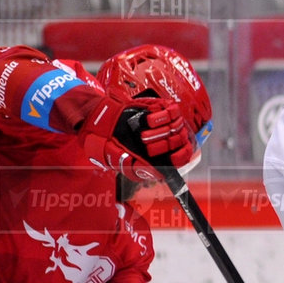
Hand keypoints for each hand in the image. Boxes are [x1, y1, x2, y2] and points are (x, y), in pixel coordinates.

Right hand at [79, 92, 194, 181]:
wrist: (101, 124)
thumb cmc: (113, 145)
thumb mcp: (125, 163)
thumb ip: (142, 169)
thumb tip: (160, 174)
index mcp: (161, 154)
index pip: (183, 156)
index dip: (180, 155)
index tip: (171, 155)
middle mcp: (166, 139)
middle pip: (179, 140)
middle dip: (161, 142)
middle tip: (143, 140)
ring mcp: (164, 123)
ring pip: (177, 125)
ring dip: (159, 128)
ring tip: (143, 129)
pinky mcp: (160, 108)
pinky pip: (172, 110)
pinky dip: (162, 113)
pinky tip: (148, 117)